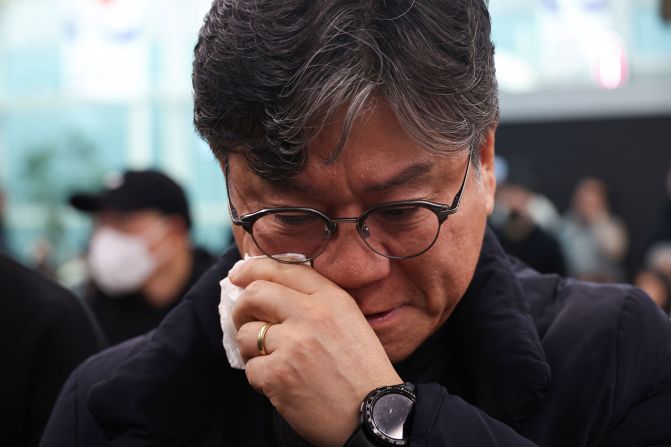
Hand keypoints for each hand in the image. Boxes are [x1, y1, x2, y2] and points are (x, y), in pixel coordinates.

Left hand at [229, 258, 401, 446]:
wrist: (374, 414)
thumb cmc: (362, 371)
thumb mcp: (349, 321)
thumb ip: (315, 302)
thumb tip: (267, 289)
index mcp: (332, 299)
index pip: (283, 269)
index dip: (253, 268)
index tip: (239, 274)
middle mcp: (311, 315)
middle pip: (256, 294)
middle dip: (241, 307)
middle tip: (243, 320)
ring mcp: (293, 344)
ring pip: (247, 334)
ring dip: (252, 349)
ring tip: (273, 361)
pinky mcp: (278, 375)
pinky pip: (251, 369)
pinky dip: (261, 378)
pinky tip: (281, 384)